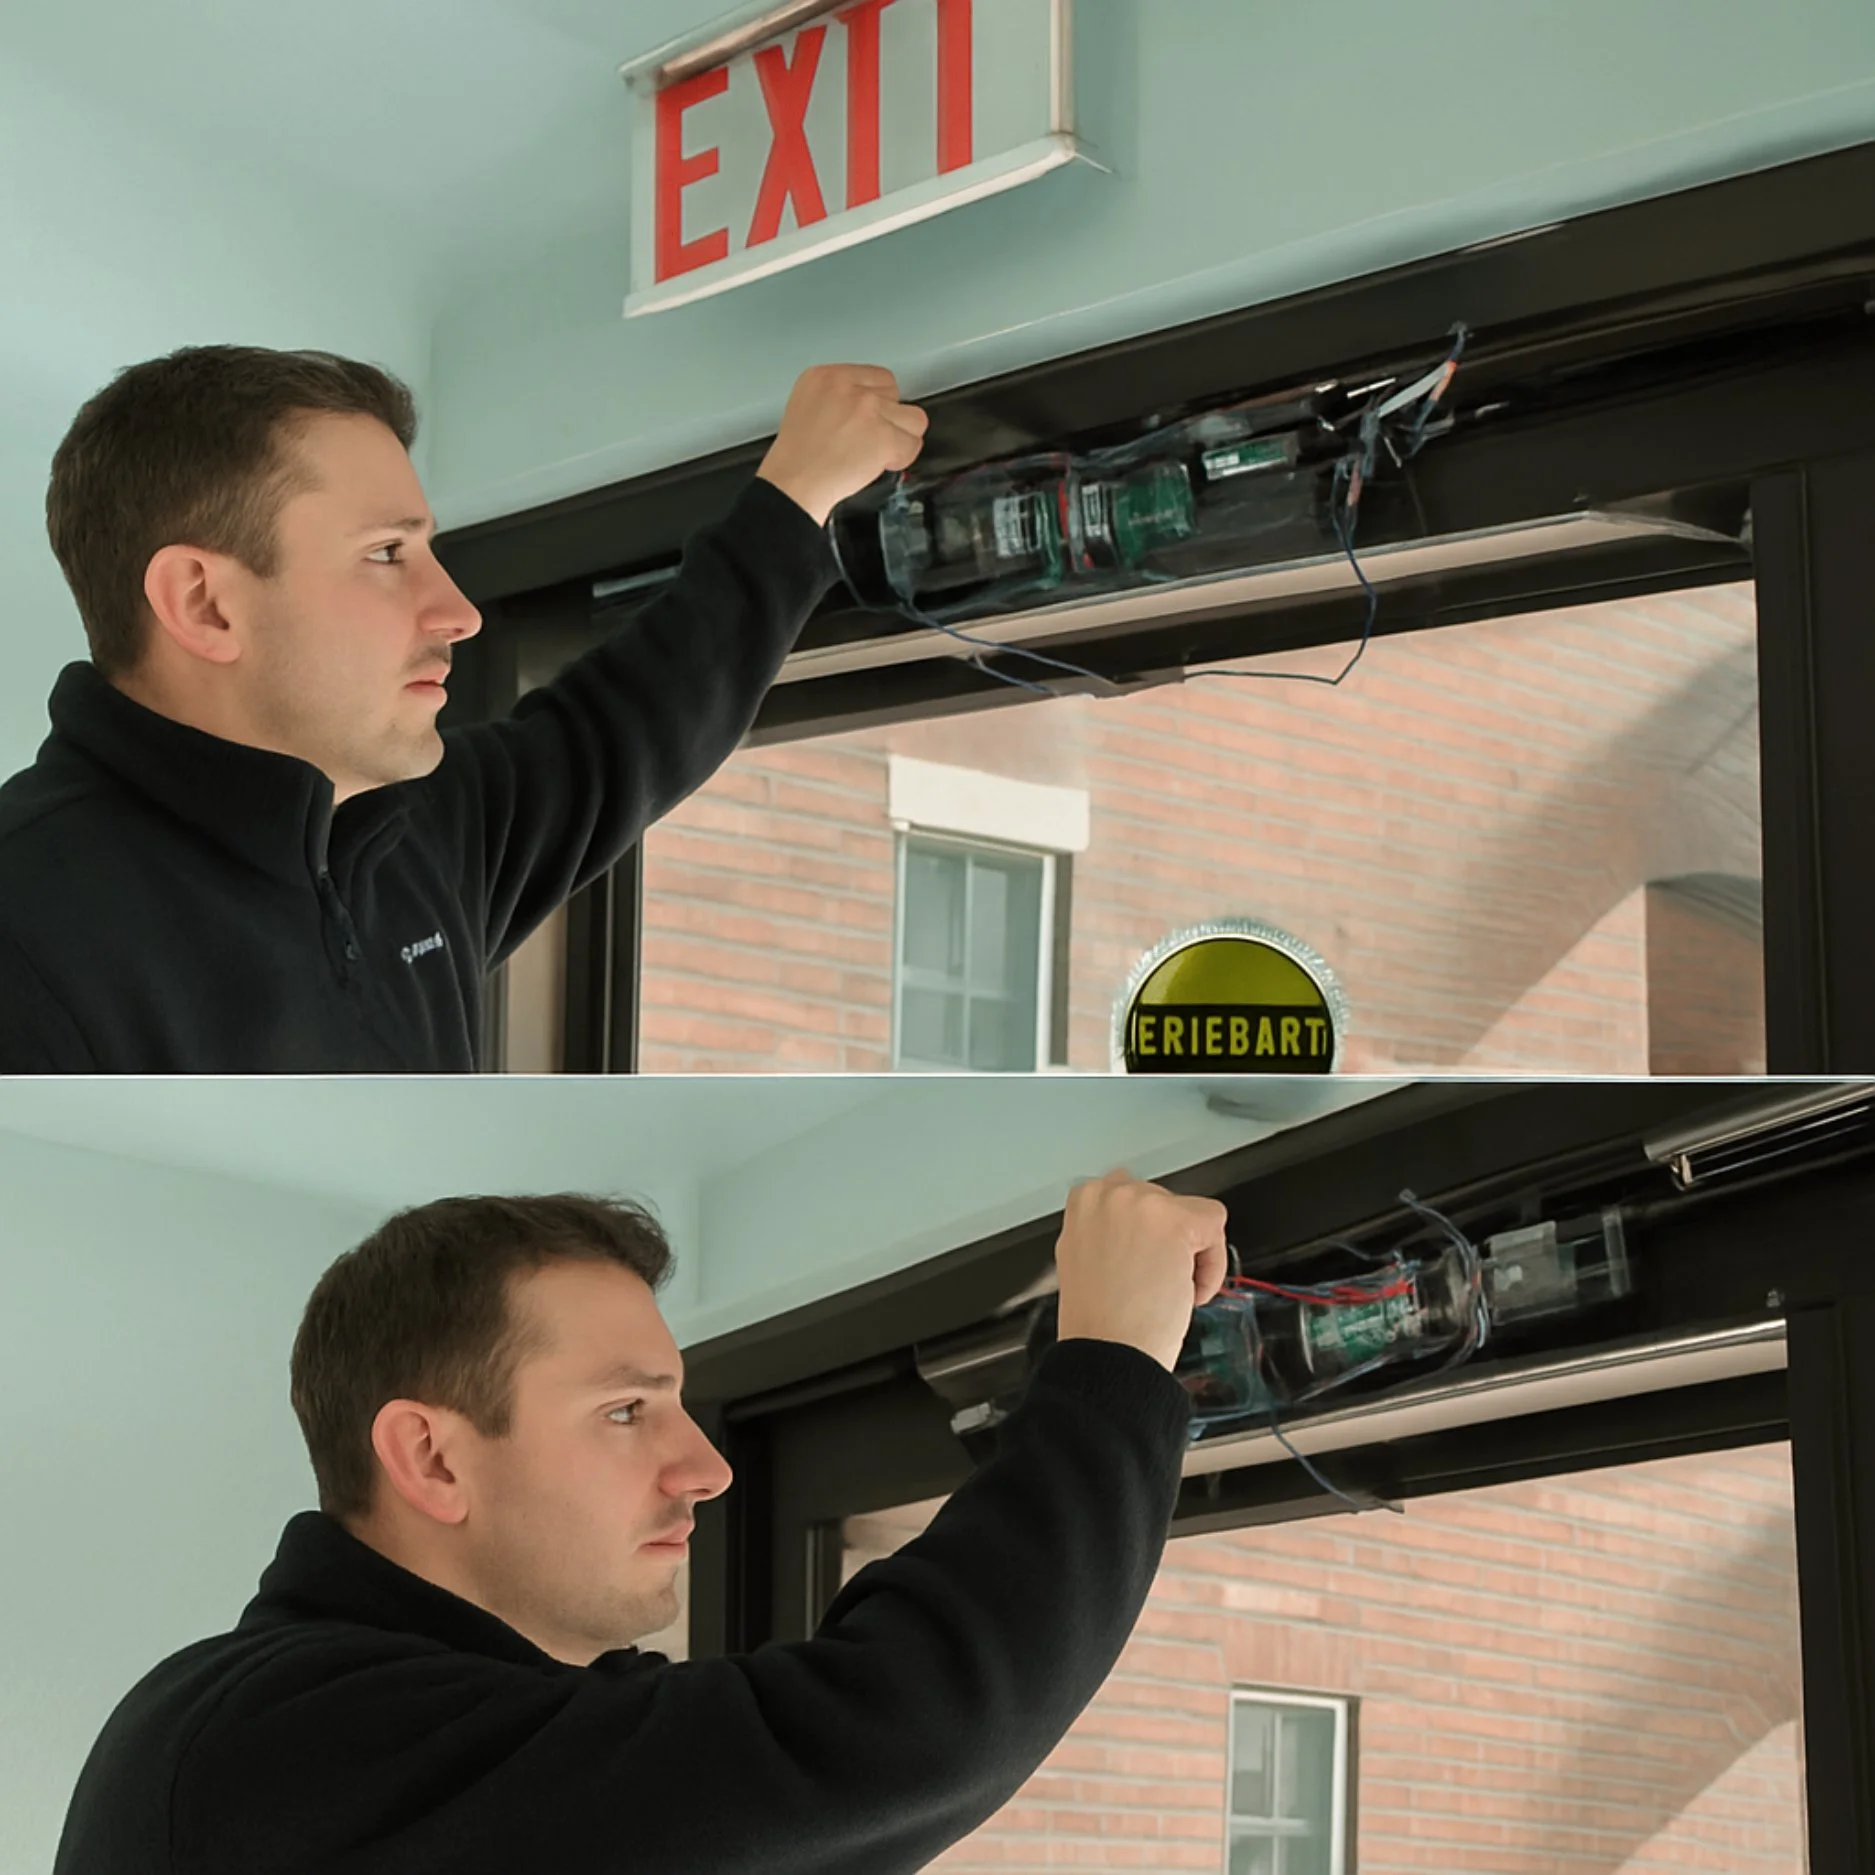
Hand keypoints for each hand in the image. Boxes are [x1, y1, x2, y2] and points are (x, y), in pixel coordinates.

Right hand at [756, 364, 928, 525]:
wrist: (795, 483)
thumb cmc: (798, 457)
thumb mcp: (807, 405)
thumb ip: (839, 395)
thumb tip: (869, 400)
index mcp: (826, 376)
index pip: (877, 377)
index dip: (877, 401)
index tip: (869, 418)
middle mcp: (848, 387)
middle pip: (896, 395)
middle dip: (888, 418)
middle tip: (869, 438)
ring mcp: (868, 409)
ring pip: (913, 418)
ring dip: (902, 436)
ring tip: (880, 449)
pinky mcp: (883, 436)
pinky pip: (913, 444)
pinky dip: (902, 458)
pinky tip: (882, 462)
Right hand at [1053, 1169, 1228, 1372]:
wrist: (1106, 1353)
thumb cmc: (1097, 1321)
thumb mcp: (1083, 1256)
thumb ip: (1107, 1229)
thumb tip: (1140, 1230)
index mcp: (1084, 1200)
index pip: (1134, 1197)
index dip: (1145, 1236)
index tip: (1144, 1261)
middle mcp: (1109, 1193)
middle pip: (1165, 1203)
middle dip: (1167, 1243)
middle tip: (1154, 1280)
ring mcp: (1141, 1203)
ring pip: (1192, 1214)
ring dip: (1190, 1252)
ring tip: (1166, 1288)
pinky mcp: (1175, 1221)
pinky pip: (1214, 1225)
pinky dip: (1212, 1264)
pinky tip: (1186, 1291)